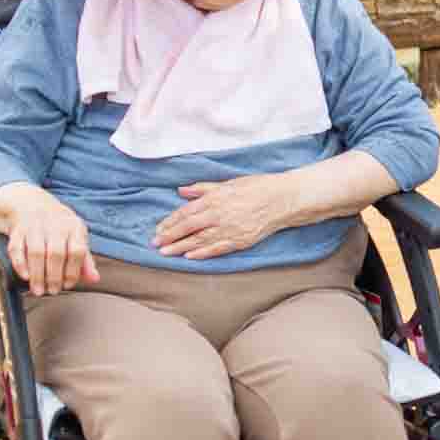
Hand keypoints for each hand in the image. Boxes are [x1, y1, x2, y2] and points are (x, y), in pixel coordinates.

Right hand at [7, 190, 98, 296]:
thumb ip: (85, 260)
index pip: (77, 251)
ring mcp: (35, 226)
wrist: (33, 205)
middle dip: (54, 276)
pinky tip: (26, 277)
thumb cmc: (59, 228)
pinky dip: (21, 264)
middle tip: (52, 291)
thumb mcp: (76, 237)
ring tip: (38, 290)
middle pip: (56, 253)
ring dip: (37, 275)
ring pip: (36, 252)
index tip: (68, 285)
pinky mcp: (17, 230)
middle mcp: (55, 224)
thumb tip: (95, 279)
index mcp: (74, 227)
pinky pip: (17, 249)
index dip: (73, 271)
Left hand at [154, 174, 293, 259]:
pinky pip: (217, 248)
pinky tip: (190, 257)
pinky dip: (203, 253)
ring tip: (166, 253)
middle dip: (170, 236)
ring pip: (199, 240)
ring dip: (180, 247)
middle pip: (188, 227)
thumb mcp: (230, 183)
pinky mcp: (240, 240)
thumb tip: (182, 190)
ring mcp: (229, 229)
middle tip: (155, 244)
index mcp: (215, 198)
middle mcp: (219, 214)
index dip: (170, 221)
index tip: (159, 229)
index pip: (186, 212)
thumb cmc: (258, 187)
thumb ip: (204, 188)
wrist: (284, 199)